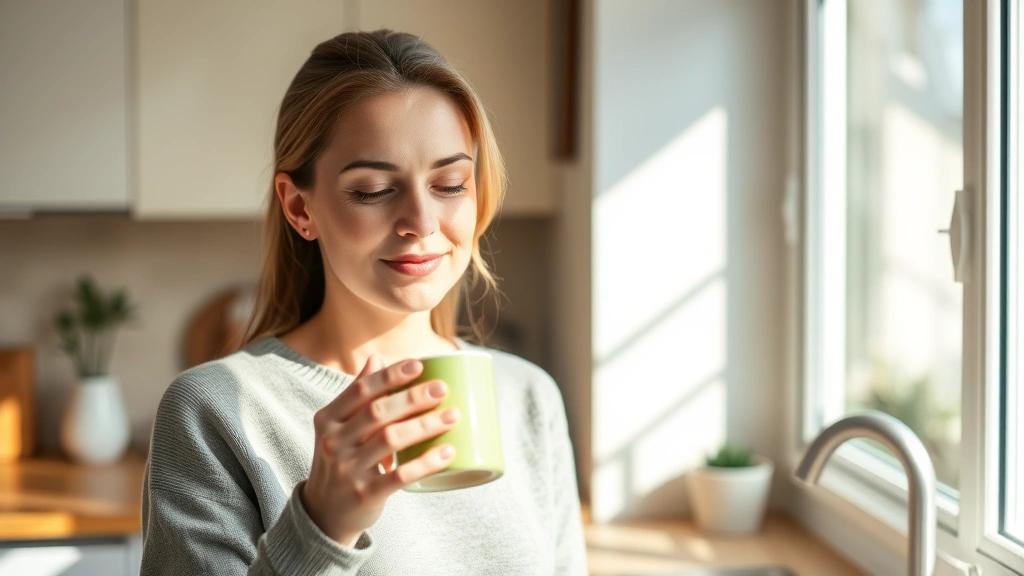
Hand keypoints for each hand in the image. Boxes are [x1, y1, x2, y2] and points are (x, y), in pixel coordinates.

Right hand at [300, 354, 460, 545]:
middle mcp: (333, 442)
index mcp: (328, 419)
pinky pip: (400, 475)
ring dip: (425, 425)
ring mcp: (348, 469)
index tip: (419, 365)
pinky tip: (448, 452)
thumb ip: (357, 394)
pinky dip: (426, 463)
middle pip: (378, 413)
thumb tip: (377, 357)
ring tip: (453, 416)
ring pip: (391, 440)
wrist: (323, 512)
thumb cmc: (340, 460)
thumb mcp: (338, 427)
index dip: (390, 376)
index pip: (360, 391)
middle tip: (442, 389)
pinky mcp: (365, 494)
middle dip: (413, 398)